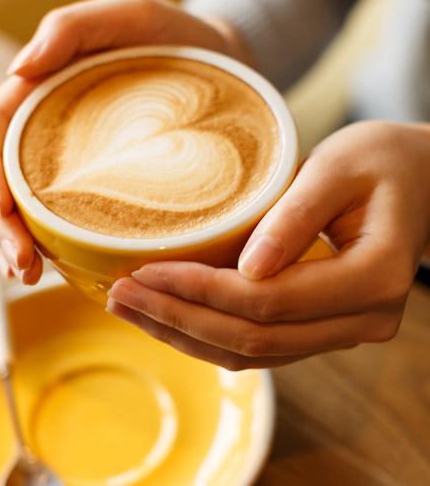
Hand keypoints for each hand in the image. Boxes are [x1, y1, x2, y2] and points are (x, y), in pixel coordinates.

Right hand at [0, 0, 251, 283]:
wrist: (221, 66)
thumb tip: (17, 70)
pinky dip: (56, 251)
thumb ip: (71, 28)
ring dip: (21, 248)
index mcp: (40, 96)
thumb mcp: (129, 18)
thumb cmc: (174, 38)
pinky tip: (57, 271)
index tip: (0, 206)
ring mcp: (72, 168)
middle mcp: (48, 136)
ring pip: (29, 212)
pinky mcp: (101, 192)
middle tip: (21, 265)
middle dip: (3, 228)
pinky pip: (68, 224)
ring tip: (30, 276)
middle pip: (3, 184)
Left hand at [107, 121, 429, 369]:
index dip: (200, 290)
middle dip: (177, 318)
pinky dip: (205, 335)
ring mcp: (340, 331)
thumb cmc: (380, 162)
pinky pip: (255, 347)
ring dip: (182, 334)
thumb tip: (246, 269)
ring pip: (249, 354)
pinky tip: (164, 316)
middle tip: (118, 295)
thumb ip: (294, 217)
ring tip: (127, 309)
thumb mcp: (338, 168)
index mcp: (373, 279)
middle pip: (252, 338)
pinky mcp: (318, 329)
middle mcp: (361, 320)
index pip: (269, 301)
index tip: (145, 270)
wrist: (416, 180)